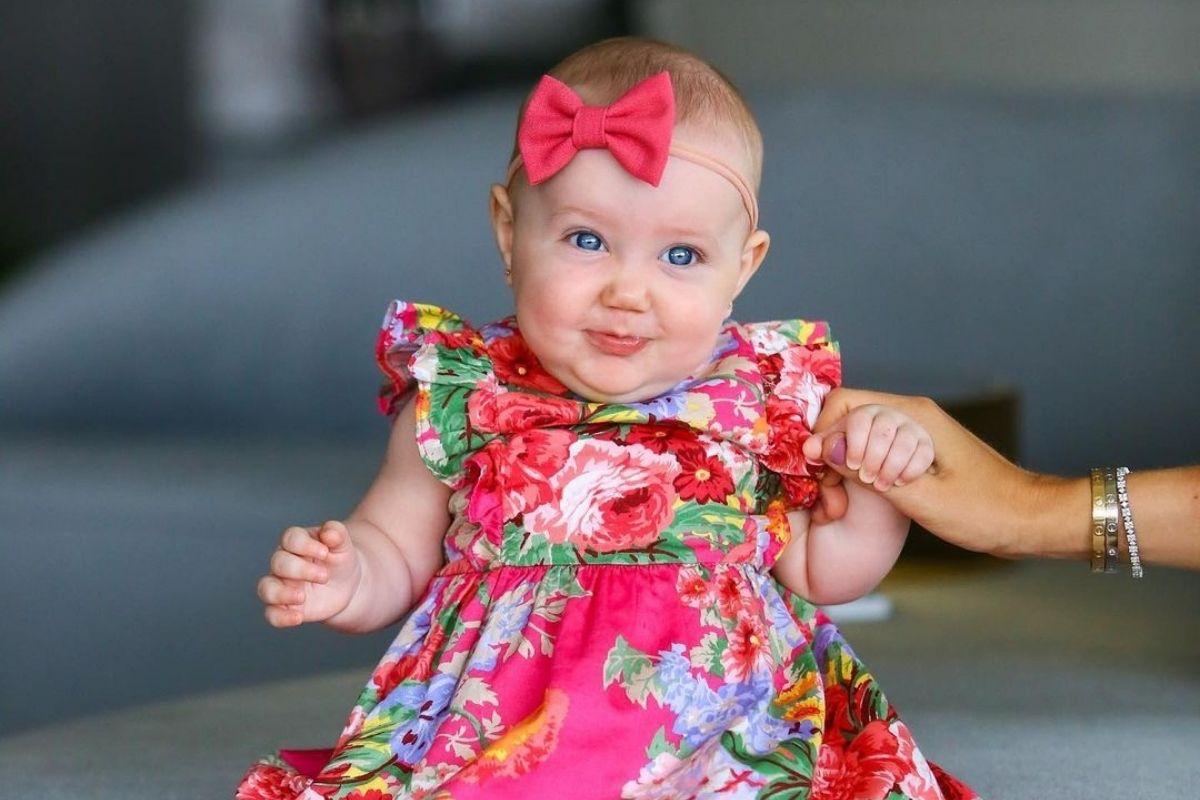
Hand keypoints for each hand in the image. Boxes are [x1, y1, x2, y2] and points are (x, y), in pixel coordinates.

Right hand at [256, 520, 360, 627]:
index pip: (290, 538)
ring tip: (302, 597)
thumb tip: (329, 532)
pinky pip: (271, 613)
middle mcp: (283, 563)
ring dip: (281, 593)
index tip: (325, 552)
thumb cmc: (340, 559)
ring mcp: (281, 585)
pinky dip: (280, 617)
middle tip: (324, 576)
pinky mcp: (284, 607)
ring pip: (266, 588)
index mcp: (296, 542)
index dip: (305, 545)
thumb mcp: (343, 545)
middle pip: (278, 562)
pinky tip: (298, 618)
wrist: (346, 585)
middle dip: (300, 569)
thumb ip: (337, 534)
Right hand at [803, 388, 1034, 557]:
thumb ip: (868, 472)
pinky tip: (858, 498)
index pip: (845, 404)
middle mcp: (911, 414)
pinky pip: (872, 449)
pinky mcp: (914, 450)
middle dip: (828, 453)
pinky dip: (858, 471)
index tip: (819, 475)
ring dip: (841, 466)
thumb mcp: (921, 498)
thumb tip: (821, 449)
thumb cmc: (985, 510)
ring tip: (840, 504)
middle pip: (846, 417)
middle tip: (830, 497)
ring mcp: (913, 431)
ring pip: (855, 435)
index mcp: (914, 416)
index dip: (823, 436)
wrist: (1030, 519)